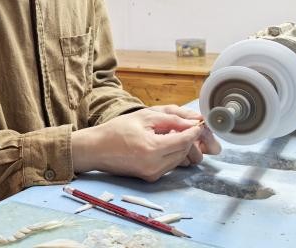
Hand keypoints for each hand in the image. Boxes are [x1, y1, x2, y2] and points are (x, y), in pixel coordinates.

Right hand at [71, 108, 204, 181]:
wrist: (96, 149)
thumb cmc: (116, 130)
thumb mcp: (144, 117)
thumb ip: (171, 118)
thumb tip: (193, 122)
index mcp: (152, 149)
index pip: (184, 140)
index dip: (194, 130)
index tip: (199, 122)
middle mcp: (155, 166)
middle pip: (184, 151)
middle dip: (188, 138)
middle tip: (185, 125)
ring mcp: (153, 174)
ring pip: (179, 159)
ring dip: (180, 146)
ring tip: (170, 133)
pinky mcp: (150, 178)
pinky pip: (170, 164)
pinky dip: (172, 153)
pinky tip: (163, 142)